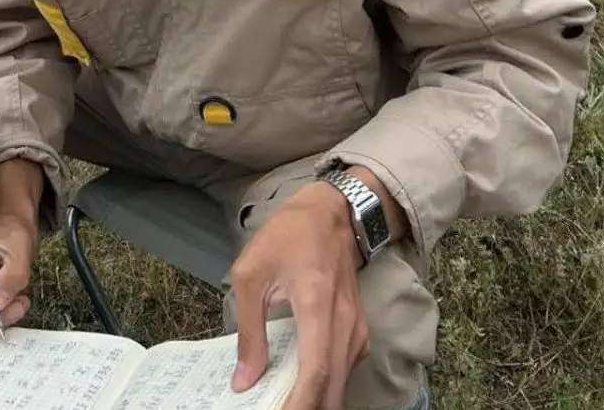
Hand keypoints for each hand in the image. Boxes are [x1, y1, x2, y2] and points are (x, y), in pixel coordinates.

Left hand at [228, 181, 368, 409]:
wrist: (330, 212)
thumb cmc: (286, 238)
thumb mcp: (251, 276)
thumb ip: (249, 331)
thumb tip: (244, 380)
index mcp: (317, 307)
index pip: (315, 372)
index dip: (298, 404)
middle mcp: (346, 323)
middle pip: (333, 387)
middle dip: (306, 407)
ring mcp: (357, 328)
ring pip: (341, 382)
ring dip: (314, 400)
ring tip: (281, 403)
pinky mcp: (359, 330)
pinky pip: (345, 369)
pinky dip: (325, 386)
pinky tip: (299, 389)